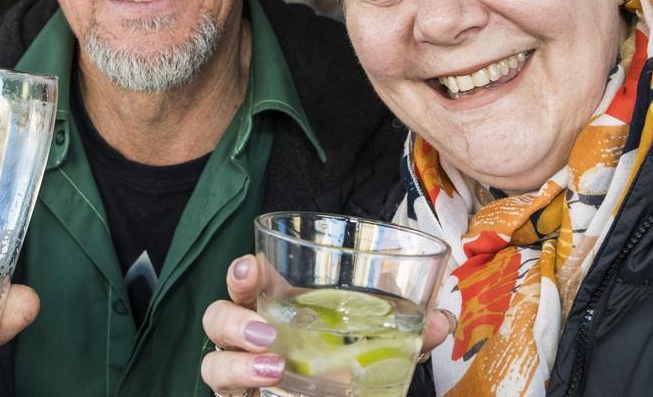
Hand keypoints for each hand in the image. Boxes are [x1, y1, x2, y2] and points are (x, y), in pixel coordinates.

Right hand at [200, 254, 453, 396]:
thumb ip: (408, 331)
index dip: (240, 273)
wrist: (341, 396)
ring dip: (237, 363)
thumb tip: (440, 320)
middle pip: (216, 318)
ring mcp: (241, 374)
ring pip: (212, 363)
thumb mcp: (382, 345)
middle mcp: (249, 338)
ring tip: (274, 367)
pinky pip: (228, 396)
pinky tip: (270, 387)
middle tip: (265, 330)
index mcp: (276, 307)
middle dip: (231, 317)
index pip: (245, 282)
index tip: (251, 267)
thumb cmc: (348, 363)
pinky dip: (244, 387)